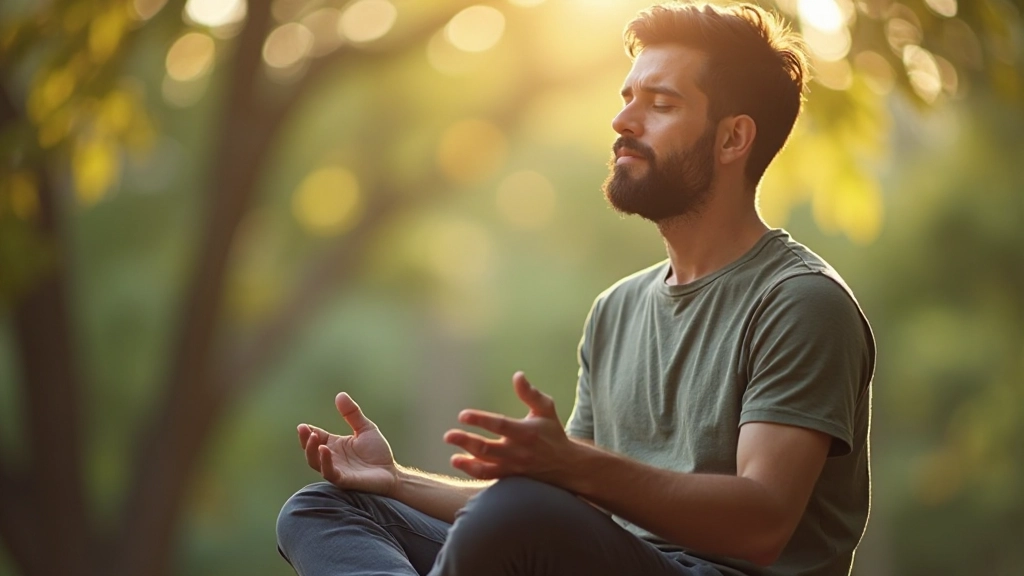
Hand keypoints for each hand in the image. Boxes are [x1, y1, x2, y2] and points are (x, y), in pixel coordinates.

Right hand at [297, 392, 398, 495]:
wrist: (392, 472)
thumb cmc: (377, 452)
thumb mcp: (365, 428)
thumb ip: (352, 414)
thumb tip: (340, 394)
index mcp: (334, 445)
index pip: (316, 437)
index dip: (308, 432)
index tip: (303, 425)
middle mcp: (332, 458)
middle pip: (311, 450)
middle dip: (305, 440)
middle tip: (303, 429)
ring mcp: (337, 469)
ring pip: (316, 462)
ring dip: (312, 450)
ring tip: (314, 437)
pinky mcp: (344, 480)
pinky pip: (329, 473)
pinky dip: (325, 462)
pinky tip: (325, 449)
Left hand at [443, 372, 577, 482]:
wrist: (565, 465)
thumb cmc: (552, 432)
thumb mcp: (546, 409)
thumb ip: (531, 393)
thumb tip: (517, 375)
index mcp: (526, 432)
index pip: (500, 425)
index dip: (480, 420)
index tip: (463, 415)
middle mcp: (518, 451)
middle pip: (488, 448)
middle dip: (466, 442)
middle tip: (448, 436)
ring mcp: (513, 466)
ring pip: (486, 466)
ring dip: (467, 462)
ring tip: (453, 458)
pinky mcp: (510, 476)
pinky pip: (489, 477)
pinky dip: (473, 471)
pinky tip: (459, 462)